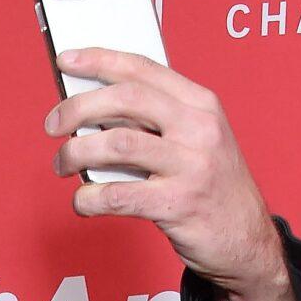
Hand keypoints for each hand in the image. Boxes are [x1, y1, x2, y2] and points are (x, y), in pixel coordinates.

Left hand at [45, 51, 298, 300]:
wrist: (247, 240)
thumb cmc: (212, 189)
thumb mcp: (197, 140)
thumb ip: (155, 122)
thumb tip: (95, 110)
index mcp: (201, 104)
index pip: (143, 69)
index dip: (99, 60)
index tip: (67, 61)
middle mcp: (198, 128)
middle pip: (126, 100)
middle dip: (79, 108)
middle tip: (54, 125)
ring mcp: (191, 166)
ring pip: (117, 145)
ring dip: (77, 153)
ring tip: (62, 164)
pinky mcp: (178, 204)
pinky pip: (119, 195)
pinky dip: (90, 197)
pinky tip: (82, 201)